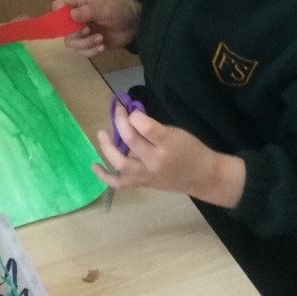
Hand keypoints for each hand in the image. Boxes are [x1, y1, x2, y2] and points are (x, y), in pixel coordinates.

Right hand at [53, 0, 140, 57]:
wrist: (134, 25)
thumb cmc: (118, 11)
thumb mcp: (104, 8)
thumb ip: (88, 11)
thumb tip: (71, 15)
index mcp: (78, 5)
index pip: (58, 6)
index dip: (58, 14)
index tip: (68, 21)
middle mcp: (77, 19)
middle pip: (63, 30)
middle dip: (76, 34)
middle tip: (89, 31)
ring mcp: (83, 33)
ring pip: (72, 43)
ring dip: (85, 44)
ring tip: (100, 39)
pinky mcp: (90, 44)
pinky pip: (82, 52)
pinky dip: (91, 51)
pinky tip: (102, 47)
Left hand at [94, 108, 244, 207]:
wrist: (201, 176)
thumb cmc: (191, 150)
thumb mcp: (177, 132)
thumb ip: (154, 127)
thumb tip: (131, 117)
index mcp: (168, 144)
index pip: (145, 127)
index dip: (134, 116)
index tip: (133, 111)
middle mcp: (155, 161)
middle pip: (130, 141)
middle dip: (120, 122)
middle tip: (118, 112)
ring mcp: (146, 175)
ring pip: (120, 163)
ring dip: (107, 147)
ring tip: (102, 133)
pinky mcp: (141, 184)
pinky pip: (118, 183)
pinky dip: (104, 176)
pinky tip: (94, 165)